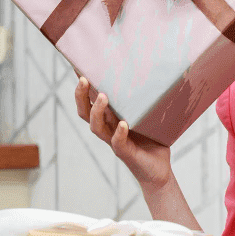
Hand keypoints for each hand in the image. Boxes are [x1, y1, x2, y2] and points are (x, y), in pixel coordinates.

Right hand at [74, 74, 171, 189]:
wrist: (158, 169)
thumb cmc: (152, 139)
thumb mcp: (146, 114)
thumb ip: (143, 98)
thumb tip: (150, 70)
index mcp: (110, 117)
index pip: (90, 100)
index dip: (81, 86)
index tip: (76, 66)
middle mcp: (108, 128)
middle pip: (85, 112)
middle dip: (81, 96)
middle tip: (83, 79)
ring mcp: (114, 141)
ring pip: (97, 127)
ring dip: (97, 111)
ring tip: (103, 97)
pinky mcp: (126, 153)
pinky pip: (117, 143)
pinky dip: (119, 133)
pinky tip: (123, 125)